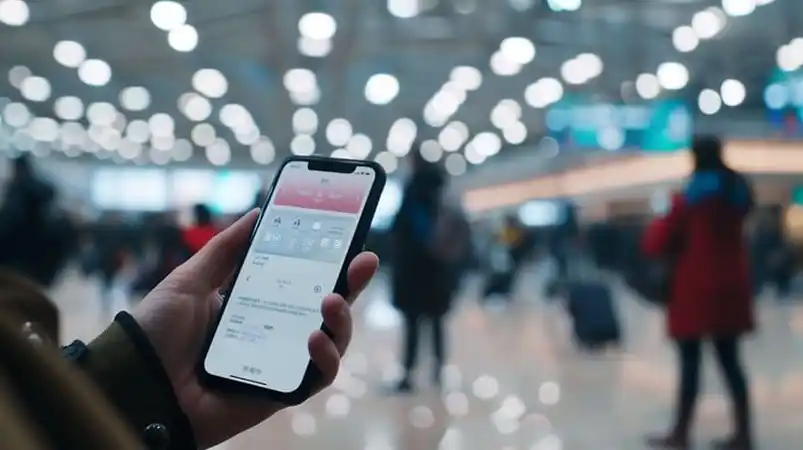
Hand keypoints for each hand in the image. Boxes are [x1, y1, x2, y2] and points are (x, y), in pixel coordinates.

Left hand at [131, 209, 378, 447]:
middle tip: (364, 261)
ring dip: (342, 320)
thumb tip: (258, 214)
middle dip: (352, 284)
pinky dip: (325, 358)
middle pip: (326, 309)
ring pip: (332, 342)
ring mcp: (280, 363)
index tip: (348, 239)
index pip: (303, 281)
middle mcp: (273, 332)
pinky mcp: (280, 393)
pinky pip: (317, 377)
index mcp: (256, 304)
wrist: (137, 384)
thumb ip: (225, 249)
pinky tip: (314, 338)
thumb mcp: (189, 279)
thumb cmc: (157, 333)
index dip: (330, 262)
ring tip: (331, 301)